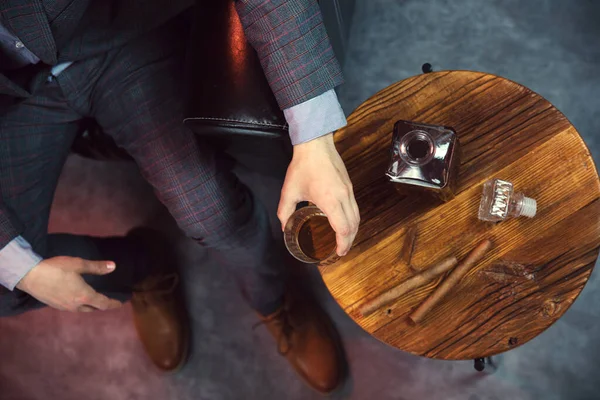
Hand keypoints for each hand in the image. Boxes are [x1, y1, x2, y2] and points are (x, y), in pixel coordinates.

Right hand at [16, 257, 121, 311]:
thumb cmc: (56, 268)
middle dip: (103, 305)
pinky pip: (72, 308)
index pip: (104, 304)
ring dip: (91, 306)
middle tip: (109, 301)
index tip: (121, 303)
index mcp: (84, 296)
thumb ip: (96, 267)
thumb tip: (114, 266)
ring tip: (95, 301)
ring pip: (82, 310)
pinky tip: (77, 299)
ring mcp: (64, 307)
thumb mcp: (78, 264)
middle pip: (94, 308)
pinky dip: (80, 305)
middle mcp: (76, 305)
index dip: (113, 304)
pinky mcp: (55, 306)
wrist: (29, 276)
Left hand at [278, 133, 359, 255]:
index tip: (339, 253)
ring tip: (344, 239)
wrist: (316, 144)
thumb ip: (285, 211)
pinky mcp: (349, 185)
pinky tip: (344, 222)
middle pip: (353, 225)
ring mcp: (349, 191)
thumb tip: (284, 227)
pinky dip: (352, 219)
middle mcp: (344, 197)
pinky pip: (355, 207)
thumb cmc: (303, 166)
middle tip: (341, 251)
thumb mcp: (289, 191)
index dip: (342, 243)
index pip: (343, 229)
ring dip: (353, 230)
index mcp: (330, 201)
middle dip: (349, 241)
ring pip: (357, 216)